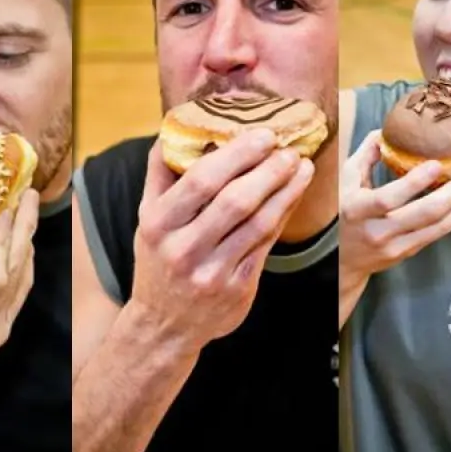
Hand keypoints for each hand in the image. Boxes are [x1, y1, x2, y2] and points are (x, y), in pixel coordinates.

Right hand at [0, 189, 39, 440]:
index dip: (3, 241)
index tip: (7, 208)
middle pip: (13, 276)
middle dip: (25, 233)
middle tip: (28, 197)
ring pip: (22, 285)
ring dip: (26, 247)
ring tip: (27, 214)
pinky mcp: (0, 338)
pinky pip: (19, 297)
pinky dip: (21, 268)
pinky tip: (20, 246)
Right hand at [126, 130, 313, 353]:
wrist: (166, 324)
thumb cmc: (160, 259)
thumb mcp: (147, 218)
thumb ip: (161, 174)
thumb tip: (178, 126)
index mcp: (158, 224)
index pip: (201, 181)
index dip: (237, 155)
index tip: (263, 135)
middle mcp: (184, 248)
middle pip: (235, 201)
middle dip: (268, 170)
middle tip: (290, 149)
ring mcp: (212, 271)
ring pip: (258, 223)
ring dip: (286, 191)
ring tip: (303, 167)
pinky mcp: (238, 288)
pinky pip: (266, 244)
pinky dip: (283, 215)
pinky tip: (294, 195)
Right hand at [339, 129, 450, 280]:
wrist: (342, 262)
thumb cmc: (343, 213)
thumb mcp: (345, 182)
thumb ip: (365, 155)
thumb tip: (386, 131)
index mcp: (357, 210)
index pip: (388, 199)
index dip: (414, 183)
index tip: (437, 164)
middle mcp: (378, 231)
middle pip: (425, 214)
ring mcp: (396, 245)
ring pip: (439, 225)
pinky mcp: (409, 252)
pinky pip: (439, 232)